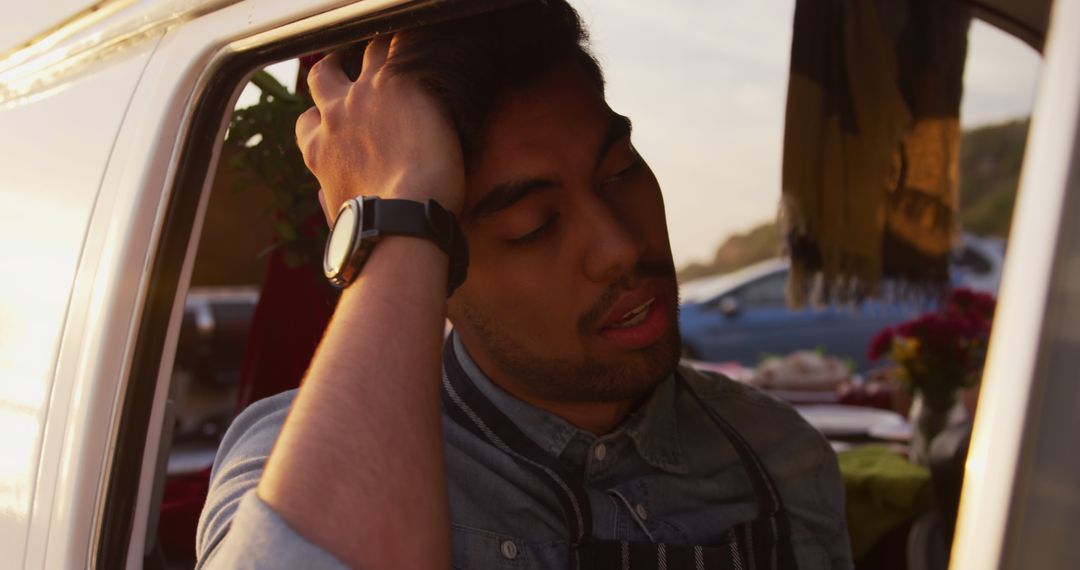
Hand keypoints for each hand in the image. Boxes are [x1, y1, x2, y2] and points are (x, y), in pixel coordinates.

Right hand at [296, 35, 465, 222]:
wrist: (403, 220)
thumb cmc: (374, 232)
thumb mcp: (338, 218)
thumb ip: (327, 199)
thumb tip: (321, 194)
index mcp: (318, 150)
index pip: (308, 121)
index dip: (322, 117)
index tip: (336, 118)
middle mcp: (335, 116)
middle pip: (323, 75)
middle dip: (336, 70)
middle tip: (353, 69)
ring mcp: (365, 95)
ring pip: (366, 52)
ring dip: (380, 51)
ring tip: (401, 56)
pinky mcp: (397, 83)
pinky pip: (401, 46)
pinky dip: (411, 46)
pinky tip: (427, 50)